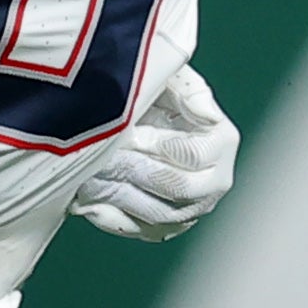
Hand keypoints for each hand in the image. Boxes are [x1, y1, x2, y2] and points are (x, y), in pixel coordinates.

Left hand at [72, 63, 236, 242]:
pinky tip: (86, 198)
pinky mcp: (161, 226)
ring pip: (157, 214)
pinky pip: (136, 229)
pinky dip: (109, 215)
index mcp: (221, 142)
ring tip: (91, 173)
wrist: (127, 116)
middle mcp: (213, 181)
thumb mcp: (170, 78)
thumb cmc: (152, 92)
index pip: (193, 155)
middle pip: (178, 187)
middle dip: (136, 169)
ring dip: (120, 193)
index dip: (157, 144)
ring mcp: (188, 208)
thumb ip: (190, 91)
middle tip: (104, 155)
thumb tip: (209, 116)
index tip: (129, 132)